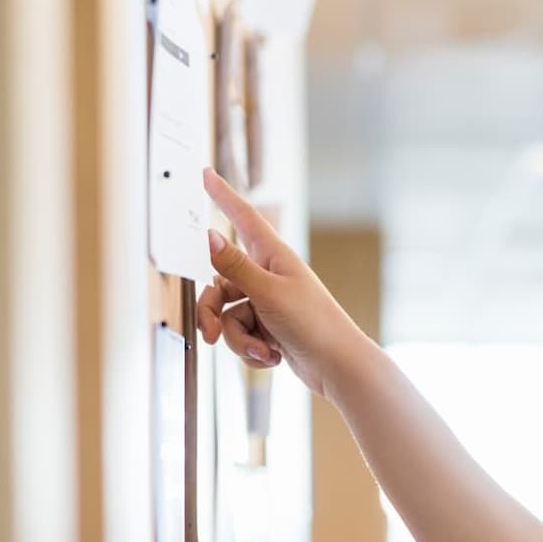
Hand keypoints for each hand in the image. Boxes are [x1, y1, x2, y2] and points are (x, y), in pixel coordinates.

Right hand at [197, 167, 371, 396]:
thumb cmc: (313, 324)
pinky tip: (273, 356)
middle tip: (210, 335)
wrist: (336, 367)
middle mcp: (268, 276)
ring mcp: (267, 303)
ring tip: (263, 350)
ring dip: (239, 339)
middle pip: (219, 284)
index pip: (242, 217)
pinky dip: (252, 350)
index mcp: (272, 256)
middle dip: (212, 313)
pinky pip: (241, 336)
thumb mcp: (267, 292)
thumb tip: (210, 235)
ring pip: (228, 316)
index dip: (223, 195)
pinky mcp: (268, 327)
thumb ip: (234, 265)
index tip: (205, 174)